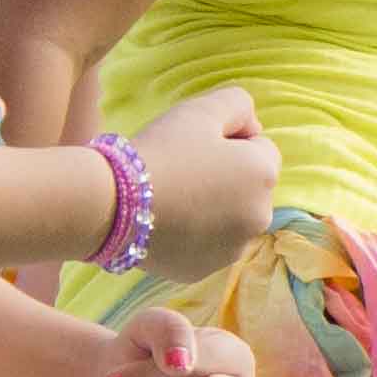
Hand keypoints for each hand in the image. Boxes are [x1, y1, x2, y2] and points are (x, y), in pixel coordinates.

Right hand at [126, 87, 285, 280]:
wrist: (112, 203)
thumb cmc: (161, 151)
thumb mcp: (202, 110)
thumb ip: (238, 104)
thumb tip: (251, 127)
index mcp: (264, 176)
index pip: (261, 148)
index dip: (230, 140)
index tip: (197, 143)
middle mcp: (259, 217)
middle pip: (247, 187)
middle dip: (225, 176)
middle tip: (182, 168)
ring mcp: (232, 249)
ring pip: (227, 219)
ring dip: (211, 207)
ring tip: (171, 195)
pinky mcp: (203, 271)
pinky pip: (204, 244)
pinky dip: (192, 234)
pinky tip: (164, 221)